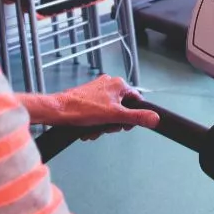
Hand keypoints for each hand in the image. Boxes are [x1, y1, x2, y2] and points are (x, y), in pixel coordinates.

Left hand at [28, 76, 159, 138]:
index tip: (125, 125)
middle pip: (123, 108)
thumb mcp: (114, 116)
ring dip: (103, 125)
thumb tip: (155, 118)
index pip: (137, 101)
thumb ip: (136, 117)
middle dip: (114, 123)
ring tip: (94, 129)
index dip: (133, 116)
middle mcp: (108, 84)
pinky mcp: (88, 98)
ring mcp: (97, 91)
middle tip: (106, 127)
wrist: (58, 111)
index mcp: (118, 84)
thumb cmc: (81, 110)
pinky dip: (94, 123)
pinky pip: (98, 113)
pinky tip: (88, 128)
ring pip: (109, 112)